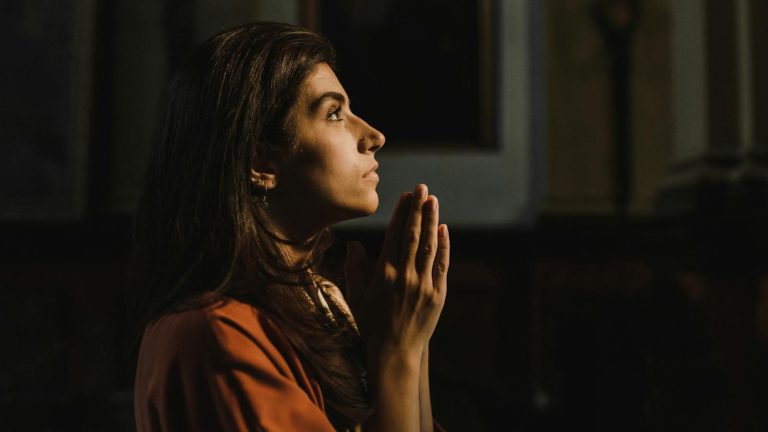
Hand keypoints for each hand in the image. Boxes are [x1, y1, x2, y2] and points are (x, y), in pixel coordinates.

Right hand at [345, 184, 449, 358]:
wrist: (394, 352)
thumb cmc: (371, 323)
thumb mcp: (355, 296)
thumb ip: (355, 268)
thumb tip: (354, 244)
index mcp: (383, 274)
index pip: (394, 235)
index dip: (400, 213)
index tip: (405, 196)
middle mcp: (404, 276)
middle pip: (412, 235)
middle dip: (418, 209)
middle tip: (422, 188)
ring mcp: (423, 285)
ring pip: (428, 245)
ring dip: (431, 221)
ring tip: (433, 200)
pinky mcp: (438, 295)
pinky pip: (441, 264)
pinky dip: (443, 245)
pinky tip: (443, 229)